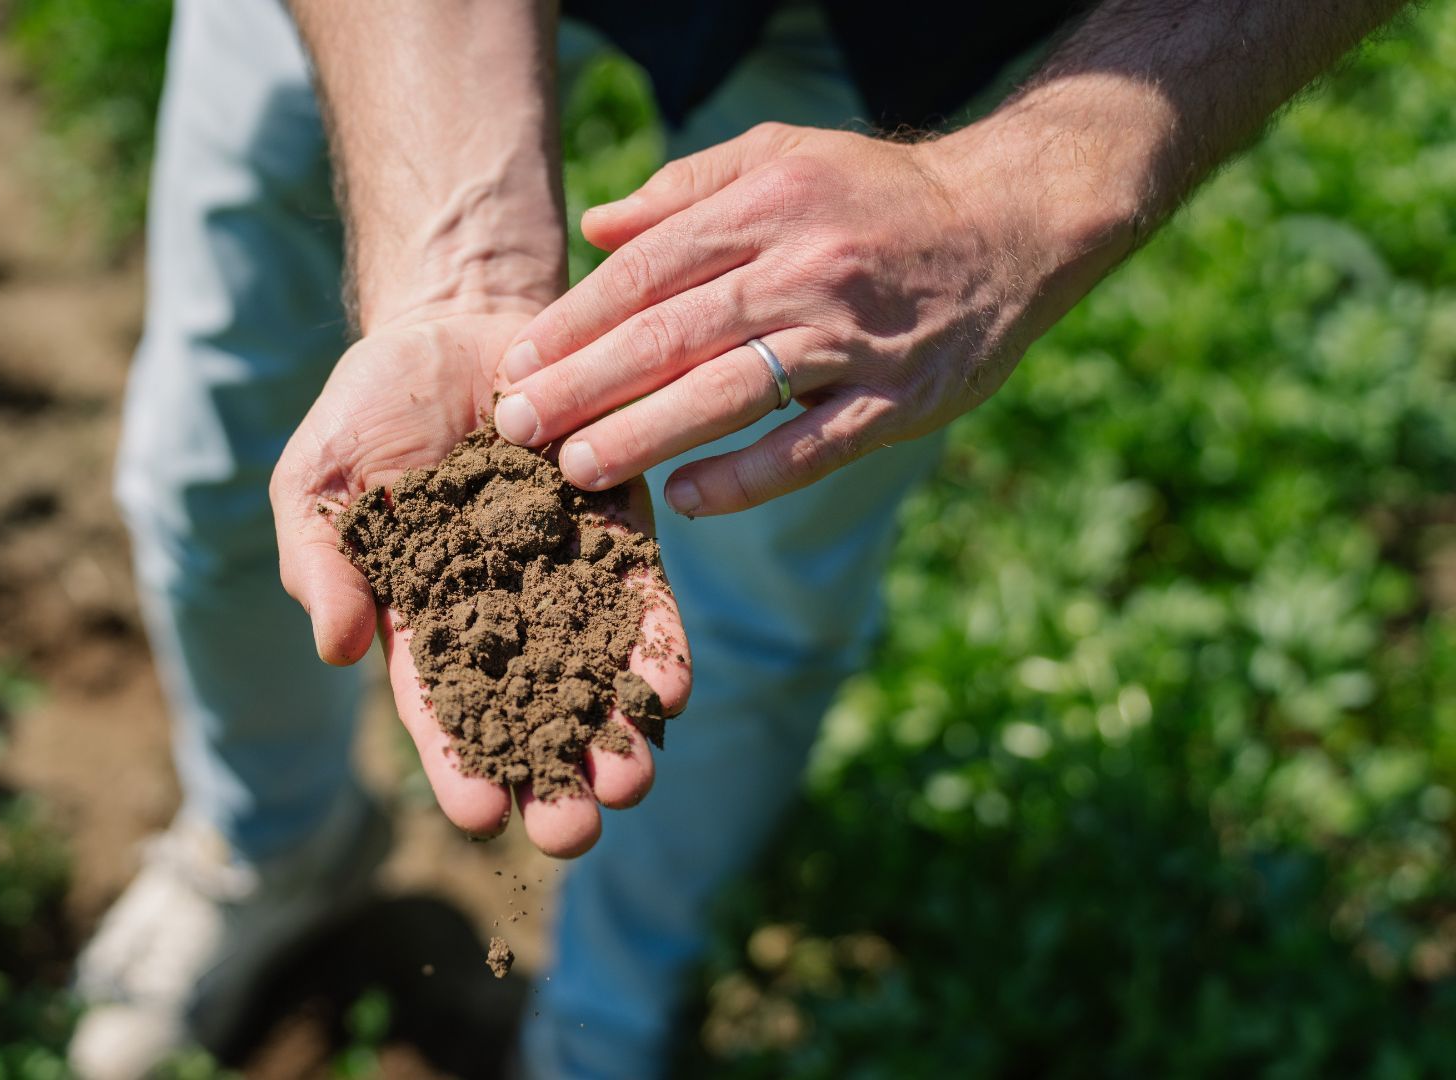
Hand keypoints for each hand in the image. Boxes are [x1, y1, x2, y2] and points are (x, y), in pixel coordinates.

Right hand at [270, 310, 691, 856]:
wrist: (456, 324)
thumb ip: (320, 563)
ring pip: (595, 674)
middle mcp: (500, 617)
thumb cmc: (369, 410)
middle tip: (575, 831)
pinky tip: (674, 689)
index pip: (440, 707)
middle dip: (553, 773)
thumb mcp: (318, 481)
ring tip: (634, 780)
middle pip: (529, 712)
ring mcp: (566, 579)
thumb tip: (335, 652)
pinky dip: (658, 646)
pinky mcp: (622, 535)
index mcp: (421, 620)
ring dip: (617, 730)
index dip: (457, 762)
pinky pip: (644, 600)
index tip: (477, 816)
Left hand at [489, 121, 1117, 515]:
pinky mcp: (899, 398)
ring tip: (576, 470)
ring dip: (646, 435)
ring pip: (731, 392)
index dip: (574, 322)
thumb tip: (596, 227)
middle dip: (585, 386)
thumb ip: (687, 189)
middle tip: (517, 428)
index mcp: (767, 206)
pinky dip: (748, 478)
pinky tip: (687, 499)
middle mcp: (804, 267)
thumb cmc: (877, 193)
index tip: (516, 366)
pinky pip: (812, 447)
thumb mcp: (783, 157)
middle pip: (673, 333)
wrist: (1014, 220)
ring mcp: (853, 338)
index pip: (647, 271)